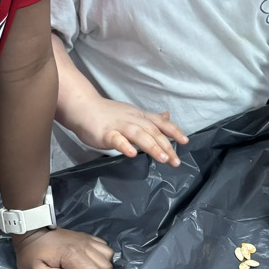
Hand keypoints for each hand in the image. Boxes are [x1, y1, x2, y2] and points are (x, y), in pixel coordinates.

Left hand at [12, 226, 113, 268]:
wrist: (32, 232)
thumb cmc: (31, 254)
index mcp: (72, 253)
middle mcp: (84, 244)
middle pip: (105, 266)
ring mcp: (88, 239)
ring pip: (108, 256)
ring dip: (100, 268)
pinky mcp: (88, 237)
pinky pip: (105, 248)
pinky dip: (101, 258)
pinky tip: (87, 262)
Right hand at [62, 92, 186, 165]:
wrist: (83, 107)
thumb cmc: (108, 113)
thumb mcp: (132, 113)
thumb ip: (149, 118)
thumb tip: (167, 116)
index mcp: (139, 116)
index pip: (159, 123)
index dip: (173, 131)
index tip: (185, 141)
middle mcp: (132, 119)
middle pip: (152, 131)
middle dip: (166, 145)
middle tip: (176, 161)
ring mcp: (119, 126)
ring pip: (138, 135)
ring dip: (152, 146)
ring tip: (163, 159)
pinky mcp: (105, 133)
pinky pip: (116, 139)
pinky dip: (125, 146)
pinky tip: (132, 154)